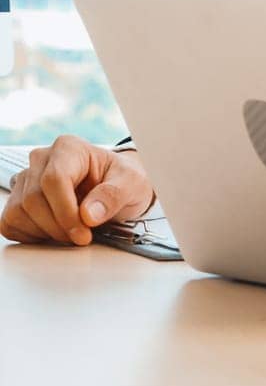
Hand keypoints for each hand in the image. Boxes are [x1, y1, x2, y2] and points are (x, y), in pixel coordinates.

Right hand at [1, 135, 154, 245]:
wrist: (118, 187)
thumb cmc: (123, 180)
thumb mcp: (133, 183)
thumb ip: (114, 195)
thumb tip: (88, 214)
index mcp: (69, 149)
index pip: (54, 180)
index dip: (66, 212)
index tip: (83, 232)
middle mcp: (42, 160)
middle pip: (33, 200)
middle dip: (58, 226)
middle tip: (83, 236)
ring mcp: (26, 180)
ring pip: (17, 213)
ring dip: (45, 232)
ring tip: (72, 232)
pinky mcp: (18, 199)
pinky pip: (10, 223)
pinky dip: (31, 235)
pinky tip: (55, 231)